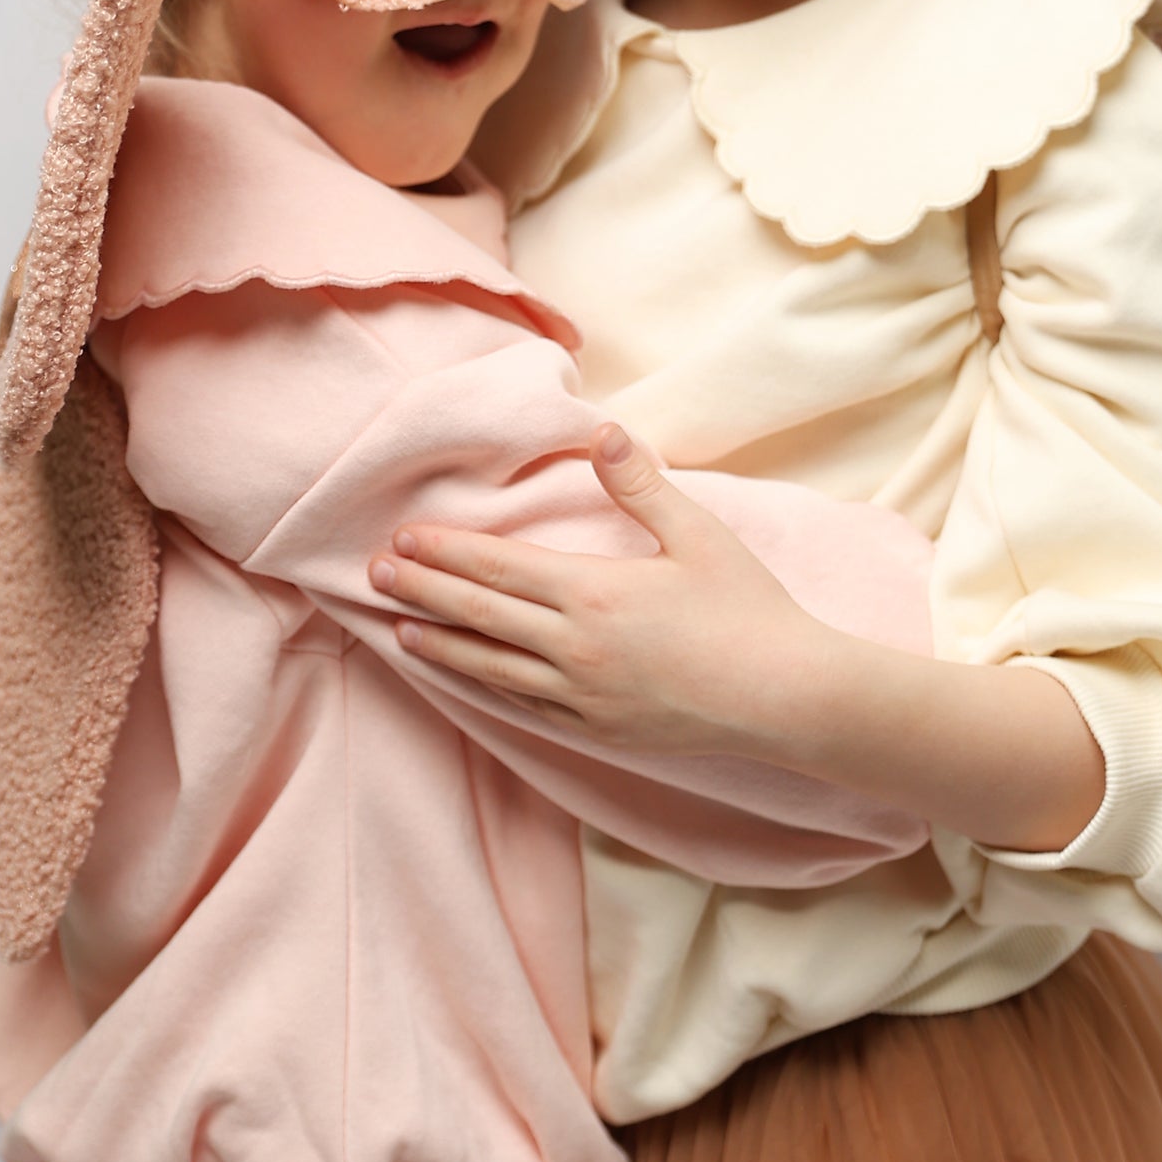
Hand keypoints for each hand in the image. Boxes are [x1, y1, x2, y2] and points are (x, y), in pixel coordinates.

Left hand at [369, 424, 1110, 850]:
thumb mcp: (697, 535)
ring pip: (490, 669)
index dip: (446, 553)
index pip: (498, 568)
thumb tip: (601, 430)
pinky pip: (523, 707)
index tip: (404, 538)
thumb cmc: (749, 610)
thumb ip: (641, 484)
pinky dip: (483, 688)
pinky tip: (464, 678)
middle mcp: (575, 649)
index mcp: (594, 593)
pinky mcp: (596, 731)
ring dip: (440, 645)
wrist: (786, 698)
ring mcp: (581, 697)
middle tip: (375, 573)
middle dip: (423, 592)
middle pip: (480, 616)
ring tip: (399, 630)